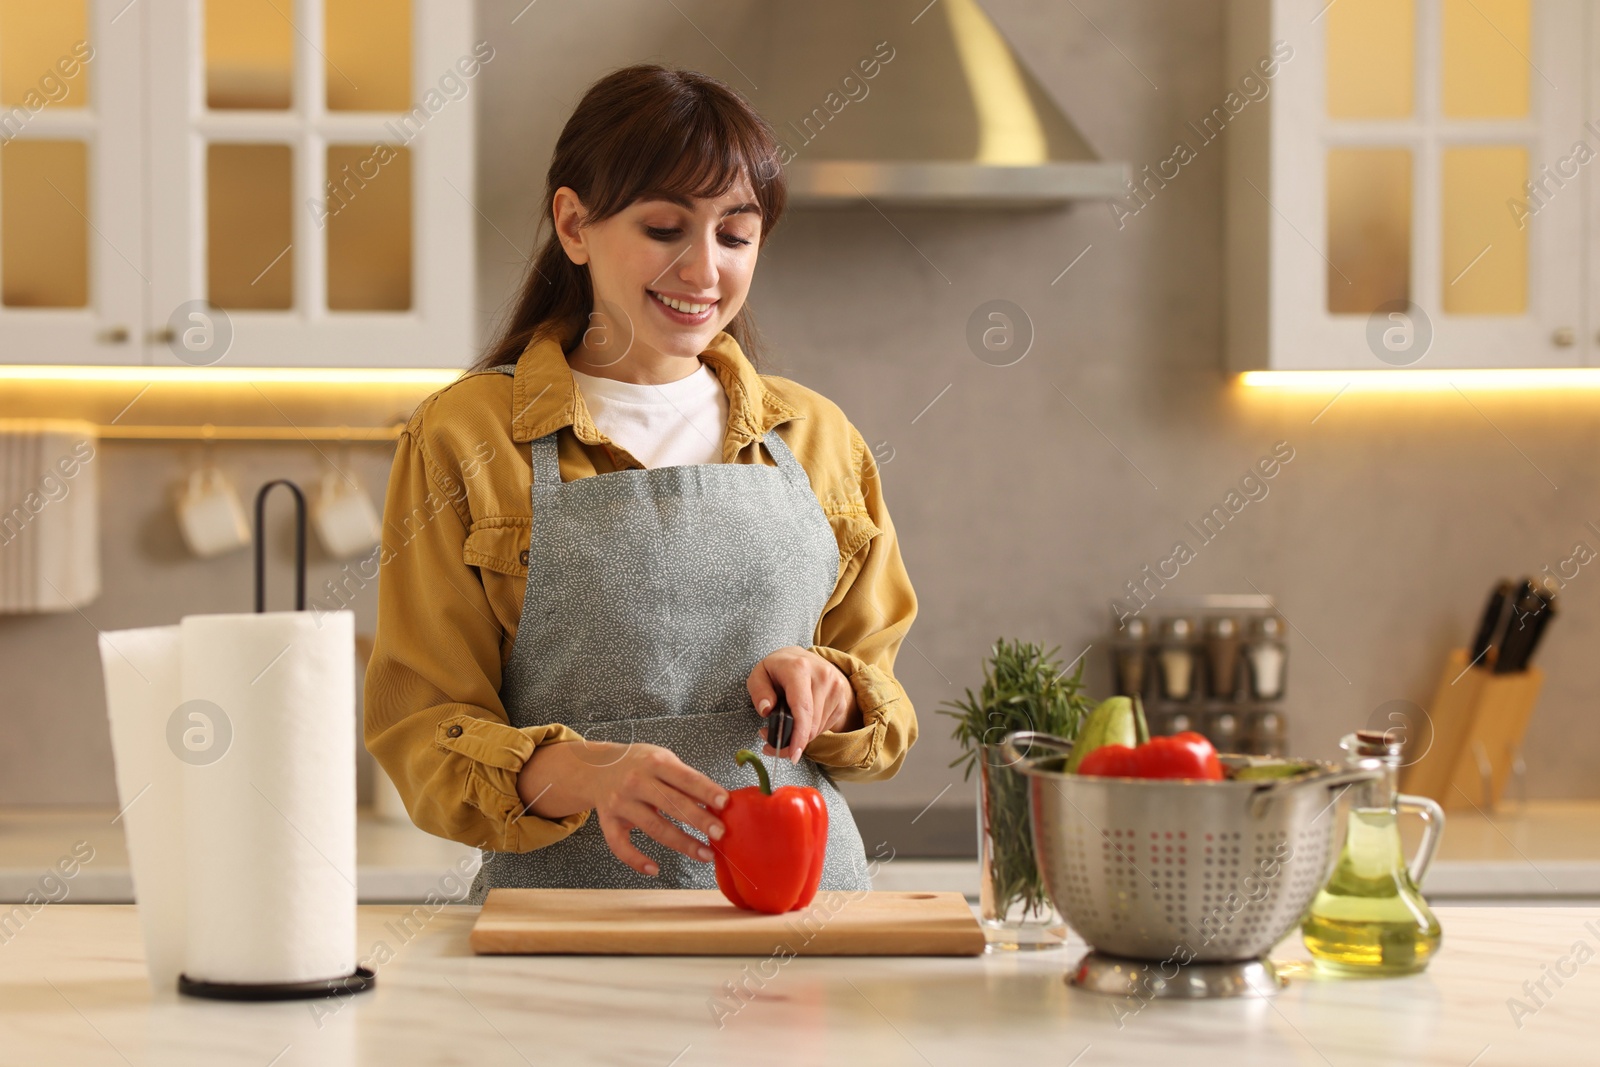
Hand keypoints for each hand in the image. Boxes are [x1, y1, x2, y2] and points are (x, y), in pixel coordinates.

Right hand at [518, 740, 727, 876]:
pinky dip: (636, 860)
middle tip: (721, 833)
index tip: (725, 803)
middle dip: (699, 820)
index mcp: (655, 763)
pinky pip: (620, 845)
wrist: (597, 767)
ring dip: (682, 843)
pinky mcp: (607, 821)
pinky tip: (654, 869)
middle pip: (672, 804)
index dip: (706, 791)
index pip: (685, 778)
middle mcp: (636, 782)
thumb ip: (686, 780)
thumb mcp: (663, 760)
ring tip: (705, 854)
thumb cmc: (640, 764)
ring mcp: (621, 803)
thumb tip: (717, 804)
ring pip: (653, 827)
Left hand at [747, 646, 860, 763]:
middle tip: (772, 744)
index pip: (802, 707)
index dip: (798, 735)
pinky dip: (810, 730)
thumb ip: (758, 691)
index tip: (792, 754)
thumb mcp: (759, 673)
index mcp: (799, 668)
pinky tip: (800, 720)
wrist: (806, 658)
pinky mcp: (841, 699)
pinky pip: (824, 726)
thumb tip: (766, 710)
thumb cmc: (779, 669)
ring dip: (800, 736)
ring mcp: (835, 688)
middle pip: (811, 723)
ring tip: (784, 728)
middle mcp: (822, 676)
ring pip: (817, 728)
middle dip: (791, 741)